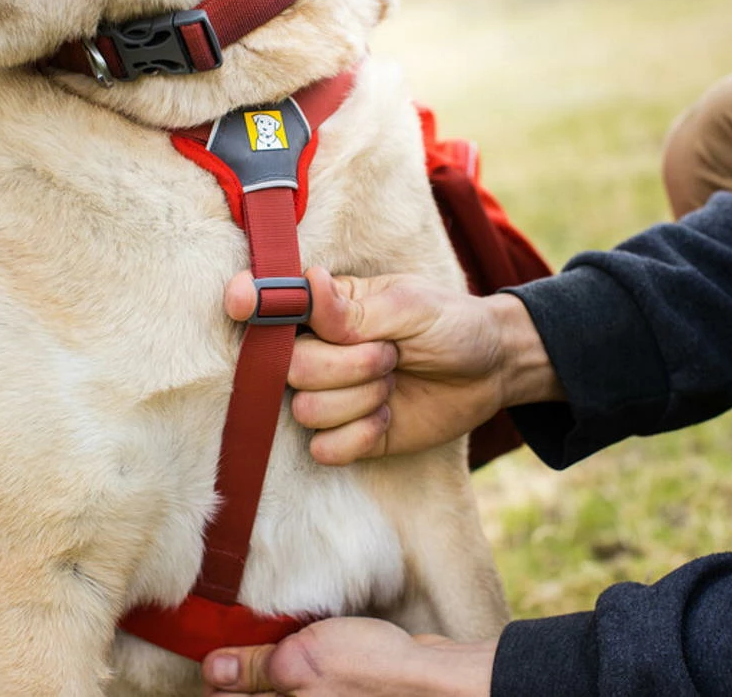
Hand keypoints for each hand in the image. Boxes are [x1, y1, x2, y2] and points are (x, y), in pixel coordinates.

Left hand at [201, 617, 495, 695]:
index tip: (218, 650)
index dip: (219, 677)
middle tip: (244, 638)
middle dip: (242, 672)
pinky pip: (302, 685)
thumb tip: (212, 670)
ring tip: (272, 637)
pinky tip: (302, 641)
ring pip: (278, 690)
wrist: (431, 680)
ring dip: (269, 665)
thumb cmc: (369, 674)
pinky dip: (296, 665)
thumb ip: (254, 668)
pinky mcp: (338, 694)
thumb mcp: (301, 662)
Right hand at [225, 267, 563, 464]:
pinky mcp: (346, 436)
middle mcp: (318, 351)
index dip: (253, 305)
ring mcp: (329, 395)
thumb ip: (356, 309)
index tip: (242, 304)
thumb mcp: (411, 306)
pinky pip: (325, 448)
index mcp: (327, 308)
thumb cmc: (450, 325)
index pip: (273, 306)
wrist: (490, 372)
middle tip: (390, 355)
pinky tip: (388, 419)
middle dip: (347, 365)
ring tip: (393, 382)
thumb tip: (311, 283)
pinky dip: (361, 436)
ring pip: (306, 408)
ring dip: (361, 399)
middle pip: (289, 367)